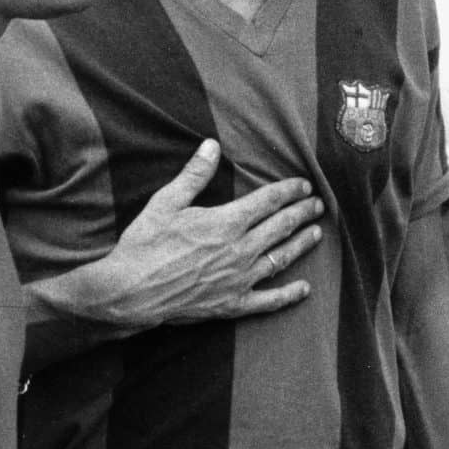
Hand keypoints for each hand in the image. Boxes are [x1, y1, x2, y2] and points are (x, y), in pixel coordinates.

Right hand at [68, 140, 321, 329]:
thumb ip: (194, 174)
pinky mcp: (232, 304)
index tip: (304, 185)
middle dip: (302, 213)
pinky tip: (304, 288)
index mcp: (226, 222)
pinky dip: (289, 294)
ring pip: (281, 258)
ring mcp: (239, 279)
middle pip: (281, 226)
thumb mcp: (166, 202)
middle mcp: (240, 249)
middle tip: (318, 205)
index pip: (268, 201)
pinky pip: (268, 300)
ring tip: (316, 234)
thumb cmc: (145, 244)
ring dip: (302, 244)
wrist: (129, 292)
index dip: (289, 191)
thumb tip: (211, 145)